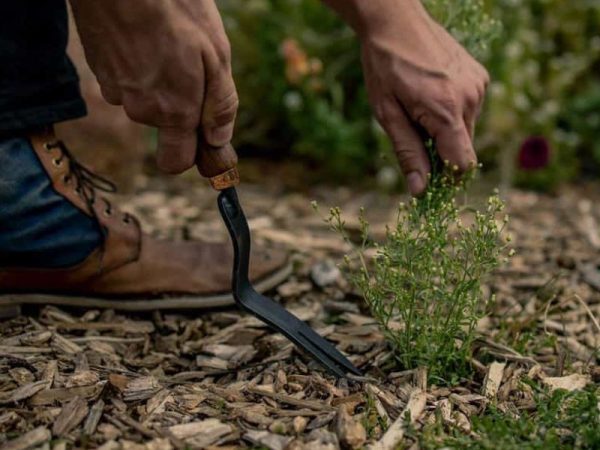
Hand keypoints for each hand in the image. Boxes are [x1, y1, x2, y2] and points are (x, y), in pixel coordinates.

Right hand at [69, 0, 237, 173]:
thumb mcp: (216, 55)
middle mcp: (141, 110)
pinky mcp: (99, 71)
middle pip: (166, 125)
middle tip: (191, 65)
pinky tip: (144, 38)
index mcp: (174, 111)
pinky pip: (127, 81)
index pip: (175, 162)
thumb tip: (218, 140)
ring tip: (167, 43)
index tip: (203, 141)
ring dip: (160, 82)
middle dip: (182, 104)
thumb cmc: (177, 9)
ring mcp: (115, 90)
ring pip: (146, 100)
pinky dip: (137, 67)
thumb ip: (219, 106)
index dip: (191, 156)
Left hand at [324, 0, 488, 194]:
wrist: (395, 22)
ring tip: (419, 108)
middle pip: (464, 149)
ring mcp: (479, 84)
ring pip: (467, 130)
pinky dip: (453, 113)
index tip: (429, 180)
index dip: (447, 179)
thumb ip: (408, 153)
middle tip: (413, 135)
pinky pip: (470, 109)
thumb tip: (420, 190)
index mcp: (447, 111)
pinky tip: (431, 96)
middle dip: (442, 153)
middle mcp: (471, 98)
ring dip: (446, 132)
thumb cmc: (385, 67)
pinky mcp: (480, 75)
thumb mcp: (387, 114)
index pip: (462, 164)